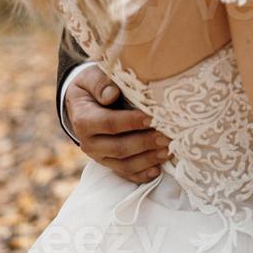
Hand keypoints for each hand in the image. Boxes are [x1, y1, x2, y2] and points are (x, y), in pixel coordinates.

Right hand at [65, 65, 171, 184]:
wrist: (82, 102)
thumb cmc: (92, 85)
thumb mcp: (90, 77)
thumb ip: (100, 83)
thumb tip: (112, 93)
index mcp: (83, 120)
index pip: (109, 123)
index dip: (131, 122)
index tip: (153, 118)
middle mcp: (89, 142)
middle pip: (119, 148)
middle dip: (145, 143)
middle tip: (167, 136)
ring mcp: (99, 156)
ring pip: (124, 164)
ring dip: (148, 159)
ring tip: (169, 150)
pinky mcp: (108, 163)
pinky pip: (125, 173)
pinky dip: (142, 174)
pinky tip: (158, 169)